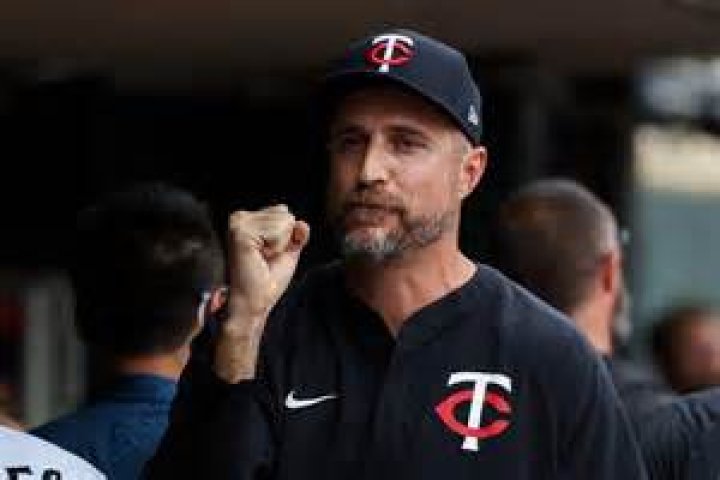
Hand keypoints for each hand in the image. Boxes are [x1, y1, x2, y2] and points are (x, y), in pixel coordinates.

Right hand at [215, 205, 308, 382]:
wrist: (254, 303)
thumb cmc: (267, 280)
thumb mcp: (288, 251)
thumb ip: (297, 233)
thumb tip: (302, 223)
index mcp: (246, 219)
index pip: (283, 212)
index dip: (286, 238)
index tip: (268, 255)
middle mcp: (238, 217)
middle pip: (285, 213)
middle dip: (284, 240)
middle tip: (265, 259)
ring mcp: (237, 223)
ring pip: (284, 220)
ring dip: (280, 245)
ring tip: (262, 259)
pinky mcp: (241, 232)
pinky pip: (279, 230)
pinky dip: (277, 247)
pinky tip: (260, 258)